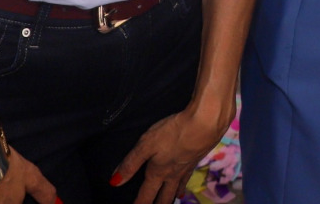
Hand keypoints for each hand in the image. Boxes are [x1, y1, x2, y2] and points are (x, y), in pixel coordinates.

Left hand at [112, 106, 230, 203]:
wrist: (206, 123)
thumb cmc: (174, 132)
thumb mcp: (146, 144)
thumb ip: (130, 163)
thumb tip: (114, 182)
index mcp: (158, 172)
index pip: (146, 196)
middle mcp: (172, 175)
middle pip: (164, 198)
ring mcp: (185, 168)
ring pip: (176, 190)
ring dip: (170, 199)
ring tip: (167, 203)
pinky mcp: (195, 159)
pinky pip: (186, 179)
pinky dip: (182, 186)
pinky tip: (183, 185)